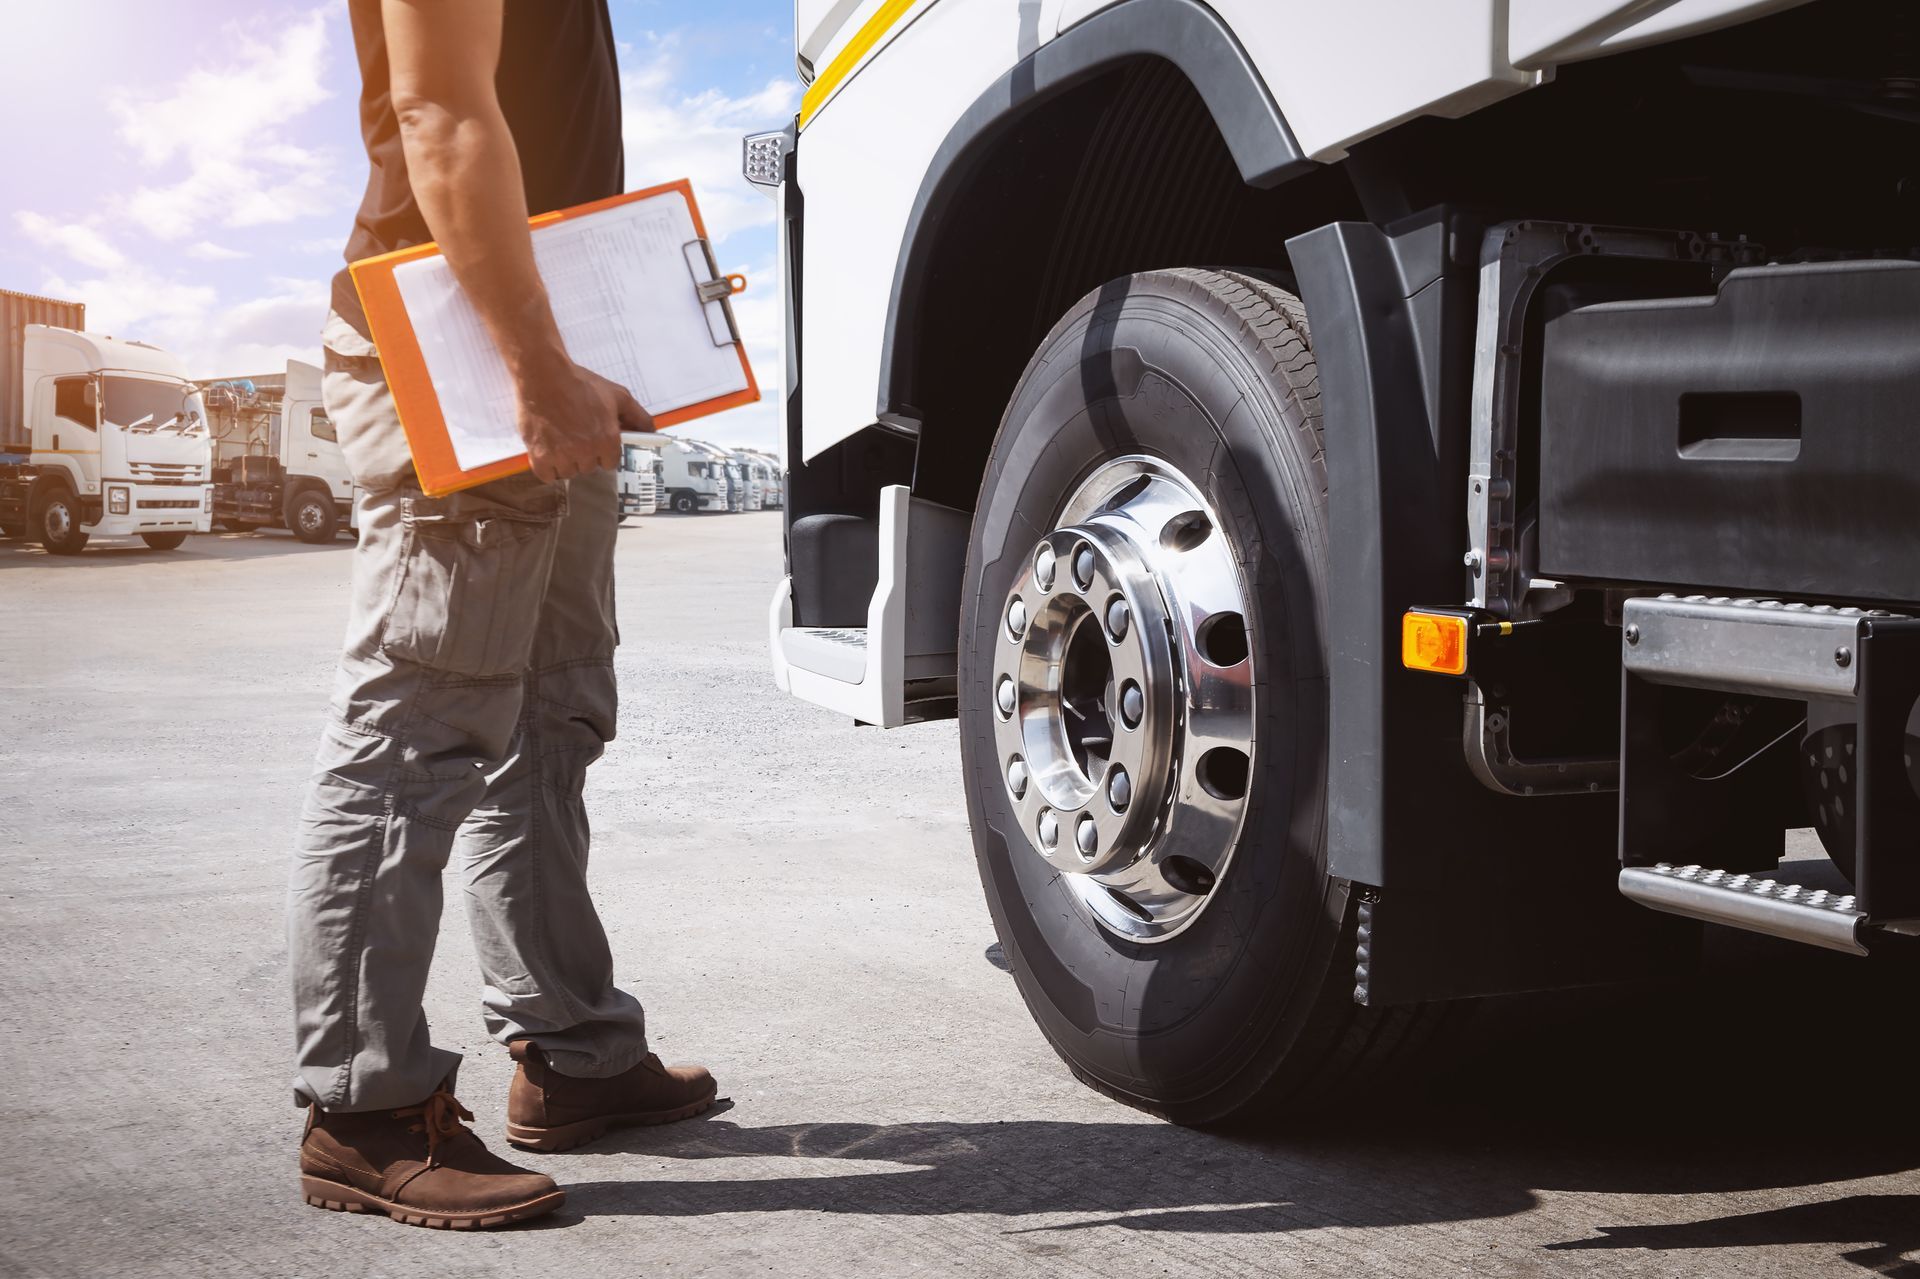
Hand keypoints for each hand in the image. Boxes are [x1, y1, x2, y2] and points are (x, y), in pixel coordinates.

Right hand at [514, 360, 652, 482]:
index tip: (595, 442)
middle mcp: (586, 451)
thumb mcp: (617, 395)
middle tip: (575, 436)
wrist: (543, 375)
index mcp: (607, 440)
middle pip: (588, 468)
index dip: (603, 452)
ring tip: (560, 441)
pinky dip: (548, 468)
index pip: (610, 463)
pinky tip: (548, 452)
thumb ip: (638, 416)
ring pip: (569, 472)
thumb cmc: (580, 383)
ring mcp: (561, 456)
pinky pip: (548, 476)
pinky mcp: (539, 456)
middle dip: (584, 455)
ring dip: (566, 462)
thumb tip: (652, 432)